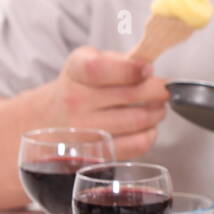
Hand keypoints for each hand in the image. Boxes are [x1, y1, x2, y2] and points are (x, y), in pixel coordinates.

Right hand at [40, 46, 168, 158]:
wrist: (50, 119)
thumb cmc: (79, 86)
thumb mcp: (89, 60)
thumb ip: (119, 60)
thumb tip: (147, 68)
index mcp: (76, 72)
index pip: (99, 69)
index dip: (130, 69)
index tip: (148, 69)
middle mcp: (75, 101)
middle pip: (130, 95)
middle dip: (158, 90)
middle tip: (163, 89)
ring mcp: (85, 130)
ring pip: (140, 119)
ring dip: (157, 111)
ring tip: (157, 106)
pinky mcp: (98, 153)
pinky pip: (138, 144)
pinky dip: (151, 133)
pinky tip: (148, 126)